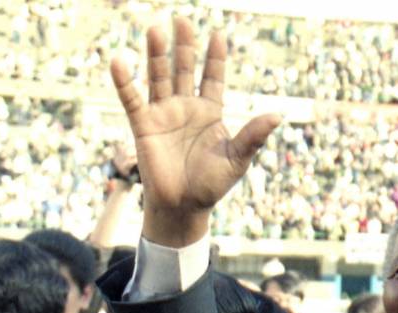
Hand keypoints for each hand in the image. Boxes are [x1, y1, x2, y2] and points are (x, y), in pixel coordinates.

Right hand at [109, 17, 279, 246]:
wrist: (184, 206)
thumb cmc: (212, 185)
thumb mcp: (237, 159)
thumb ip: (253, 136)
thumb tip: (278, 116)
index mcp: (210, 113)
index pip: (212, 79)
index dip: (215, 59)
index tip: (218, 35)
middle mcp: (185, 108)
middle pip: (184, 70)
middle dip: (184, 46)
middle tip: (181, 20)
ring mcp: (163, 115)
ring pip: (159, 78)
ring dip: (157, 55)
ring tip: (156, 29)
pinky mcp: (143, 126)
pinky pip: (132, 100)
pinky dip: (125, 82)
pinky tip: (119, 62)